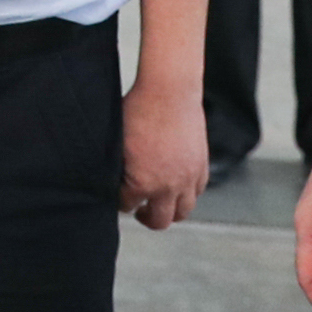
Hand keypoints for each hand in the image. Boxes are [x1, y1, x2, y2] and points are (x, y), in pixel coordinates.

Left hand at [119, 77, 207, 230]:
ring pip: (183, 212)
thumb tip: (110, 177)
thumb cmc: (139, 110)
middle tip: (140, 210)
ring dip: (171, 211)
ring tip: (161, 202)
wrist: (169, 91)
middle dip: (146, 218)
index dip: (120, 201)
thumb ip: (116, 166)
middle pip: (159, 221)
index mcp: (143, 182)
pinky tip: (178, 185)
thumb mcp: (117, 141)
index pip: (127, 205)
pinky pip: (198, 191)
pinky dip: (188, 194)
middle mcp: (168, 186)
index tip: (120, 196)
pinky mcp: (201, 166)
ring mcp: (188, 178)